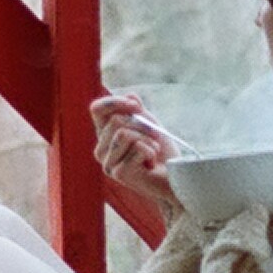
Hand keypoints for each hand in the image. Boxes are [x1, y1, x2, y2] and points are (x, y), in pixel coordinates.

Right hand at [89, 91, 178, 214]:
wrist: (175, 178)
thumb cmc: (161, 152)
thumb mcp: (149, 125)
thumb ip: (137, 111)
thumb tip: (131, 95)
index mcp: (104, 136)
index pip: (97, 110)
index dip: (115, 102)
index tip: (136, 106)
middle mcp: (101, 150)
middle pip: (115, 120)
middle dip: (141, 126)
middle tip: (152, 140)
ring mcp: (108, 164)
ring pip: (124, 134)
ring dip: (147, 140)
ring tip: (151, 152)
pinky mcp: (119, 173)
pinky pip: (137, 148)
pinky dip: (151, 152)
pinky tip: (151, 164)